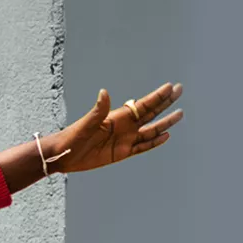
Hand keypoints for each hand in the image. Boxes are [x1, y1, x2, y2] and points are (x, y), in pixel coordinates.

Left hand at [46, 82, 184, 174]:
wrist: (63, 155)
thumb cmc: (71, 137)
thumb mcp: (86, 124)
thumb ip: (98, 110)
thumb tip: (104, 92)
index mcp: (117, 117)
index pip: (142, 105)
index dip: (157, 96)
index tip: (171, 87)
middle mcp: (124, 126)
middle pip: (150, 113)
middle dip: (166, 102)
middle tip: (180, 91)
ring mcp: (125, 140)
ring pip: (151, 130)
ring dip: (165, 123)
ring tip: (180, 114)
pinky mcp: (123, 153)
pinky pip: (143, 146)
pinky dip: (155, 142)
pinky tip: (166, 136)